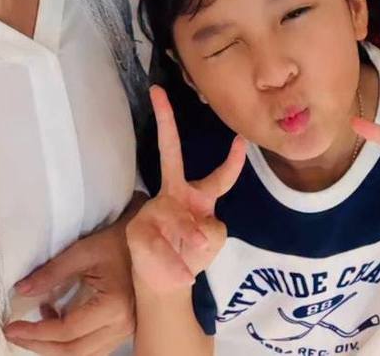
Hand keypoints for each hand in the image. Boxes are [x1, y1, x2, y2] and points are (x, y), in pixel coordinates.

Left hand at [4, 200, 143, 355]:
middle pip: (73, 351)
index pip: (67, 331)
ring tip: (32, 328)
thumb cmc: (116, 241)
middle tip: (16, 333)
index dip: (36, 332)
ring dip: (53, 347)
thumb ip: (51, 273)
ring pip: (82, 355)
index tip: (12, 326)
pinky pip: (91, 349)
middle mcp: (122, 326)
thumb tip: (21, 291)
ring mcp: (124, 332)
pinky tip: (55, 320)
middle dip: (40, 345)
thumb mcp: (82, 251)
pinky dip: (69, 342)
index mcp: (113, 306)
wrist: (145, 242)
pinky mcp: (122, 331)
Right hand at [126, 86, 246, 294]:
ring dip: (189, 240)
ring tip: (193, 261)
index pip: (219, 176)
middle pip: (170, 153)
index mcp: (198, 196)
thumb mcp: (212, 241)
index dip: (232, 160)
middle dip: (165, 121)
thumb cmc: (191, 255)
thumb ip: (212, 230)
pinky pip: (161, 243)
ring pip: (177, 215)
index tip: (241, 138)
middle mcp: (174, 194)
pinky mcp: (138, 228)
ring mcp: (154, 208)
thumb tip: (197, 229)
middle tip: (158, 93)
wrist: (164, 285)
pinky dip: (175, 263)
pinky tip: (182, 274)